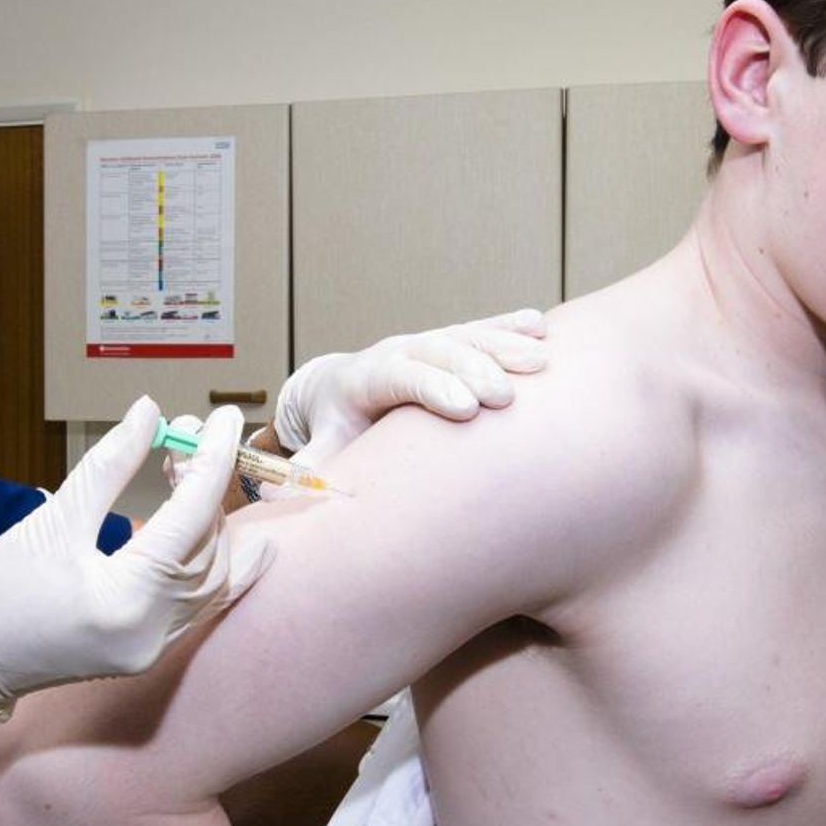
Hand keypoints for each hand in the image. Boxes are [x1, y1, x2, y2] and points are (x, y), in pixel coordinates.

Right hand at [0, 397, 272, 723]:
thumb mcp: (52, 518)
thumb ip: (108, 465)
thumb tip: (148, 413)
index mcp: (126, 598)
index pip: (192, 517)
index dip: (212, 459)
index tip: (224, 418)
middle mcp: (151, 631)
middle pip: (208, 545)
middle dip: (206, 485)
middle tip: (184, 436)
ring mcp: (152, 648)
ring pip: (214, 576)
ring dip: (210, 522)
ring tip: (187, 473)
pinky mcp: (146, 650)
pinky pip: (198, 602)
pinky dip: (210, 560)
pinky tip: (216, 530)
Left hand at [275, 308, 547, 464]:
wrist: (339, 388)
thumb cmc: (335, 424)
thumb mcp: (322, 444)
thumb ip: (313, 467)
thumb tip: (280, 497)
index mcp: (364, 379)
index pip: (397, 376)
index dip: (430, 388)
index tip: (464, 408)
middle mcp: (397, 353)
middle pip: (437, 352)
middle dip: (472, 370)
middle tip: (507, 395)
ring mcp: (425, 343)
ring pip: (465, 336)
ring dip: (503, 347)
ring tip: (541, 362)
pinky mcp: (450, 341)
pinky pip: (483, 329)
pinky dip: (512, 328)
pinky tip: (546, 328)